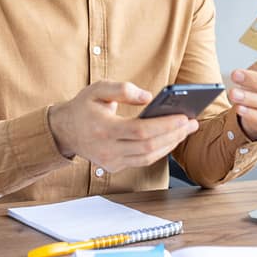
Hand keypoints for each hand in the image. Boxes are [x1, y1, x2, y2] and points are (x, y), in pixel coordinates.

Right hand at [47, 81, 198, 172]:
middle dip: (174, 135)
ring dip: (170, 144)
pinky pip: (142, 161)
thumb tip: (147, 97)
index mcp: (103, 129)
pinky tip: (171, 138)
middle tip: (193, 123)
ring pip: (148, 157)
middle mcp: (107, 149)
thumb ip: (122, 89)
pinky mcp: (114, 167)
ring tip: (186, 130)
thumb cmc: (84, 107)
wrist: (64, 130)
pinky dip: (159, 150)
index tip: (184, 117)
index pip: (140, 131)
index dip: (165, 125)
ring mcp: (110, 161)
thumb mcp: (98, 89)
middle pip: (149, 146)